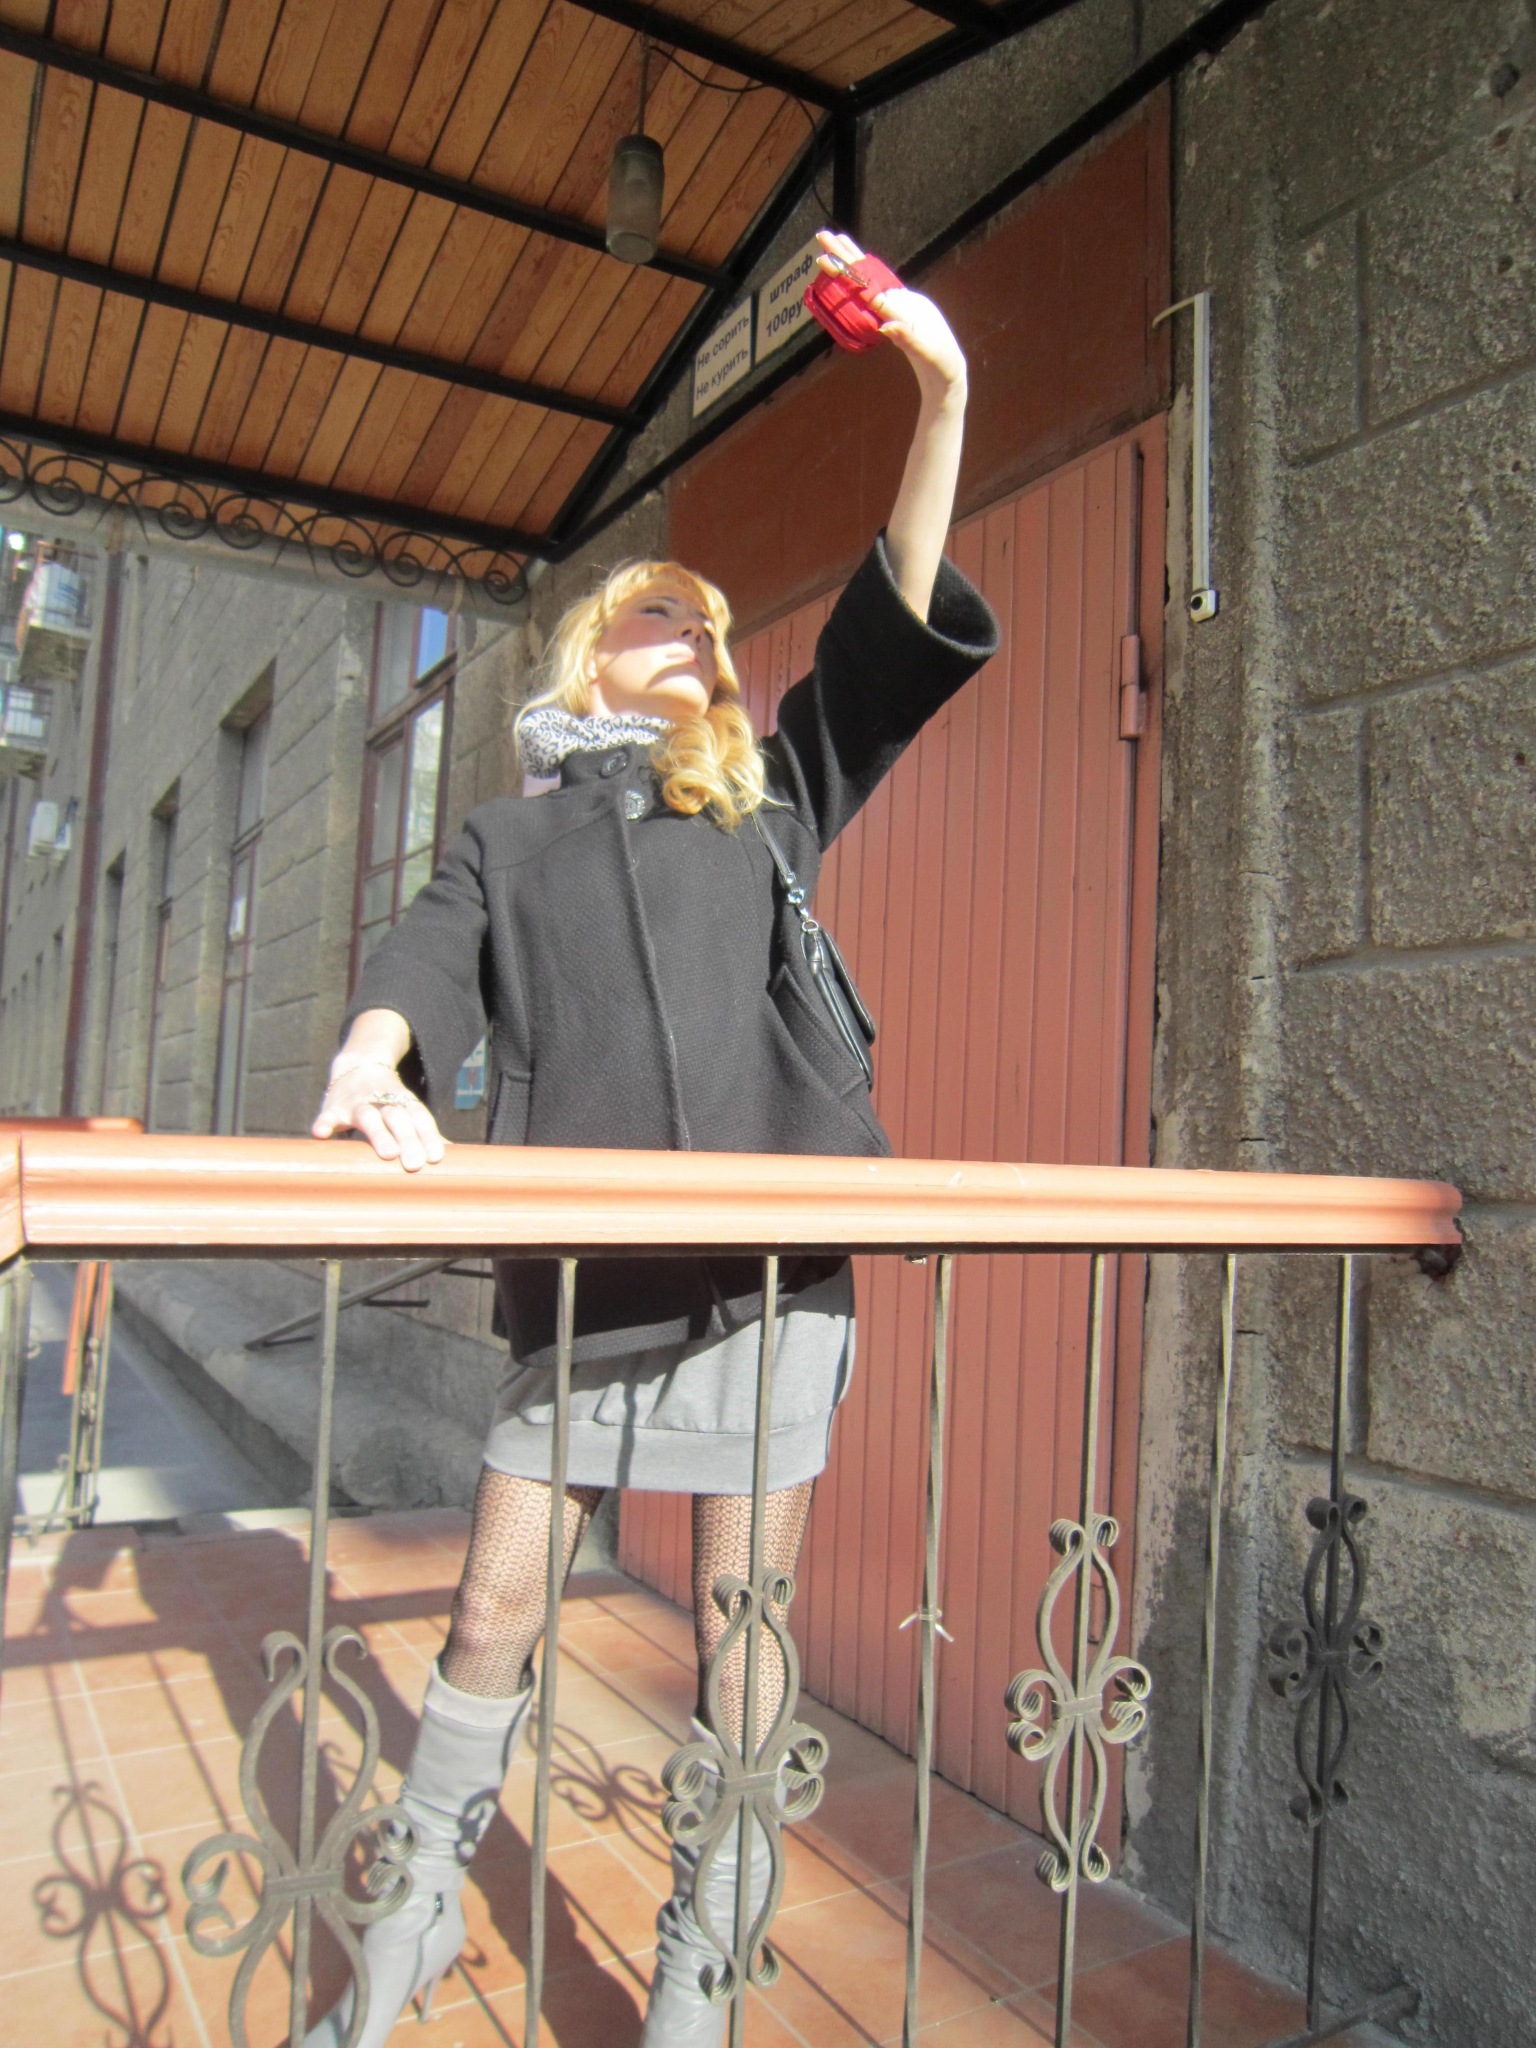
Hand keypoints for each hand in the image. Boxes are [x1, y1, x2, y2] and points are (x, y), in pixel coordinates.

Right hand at [311, 1058, 445, 1171]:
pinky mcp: (333, 1108)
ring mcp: (357, 1104)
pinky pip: (328, 1115)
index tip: (436, 1158)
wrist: (357, 1067)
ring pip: (368, 1116)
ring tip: (388, 1154)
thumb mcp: (408, 1111)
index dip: (428, 1136)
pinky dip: (324, 1123)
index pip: (420, 1118)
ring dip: (378, 1133)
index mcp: (405, 1103)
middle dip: (407, 1139)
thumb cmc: (389, 1101)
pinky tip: (321, 1134)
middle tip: (415, 1165)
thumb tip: (460, 1157)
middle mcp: (383, 1101)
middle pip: (398, 1118)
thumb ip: (426, 1134)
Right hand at [815, 230, 966, 407]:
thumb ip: (908, 340)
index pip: (871, 289)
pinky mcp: (900, 311)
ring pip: (873, 279)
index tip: (829, 260)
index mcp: (906, 308)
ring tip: (834, 243)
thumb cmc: (939, 364)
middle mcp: (903, 300)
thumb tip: (887, 326)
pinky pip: (876, 291)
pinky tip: (854, 271)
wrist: (951, 370)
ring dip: (852, 261)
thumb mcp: (926, 354)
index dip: (849, 275)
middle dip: (846, 256)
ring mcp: (902, 304)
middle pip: (870, 275)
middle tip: (823, 236)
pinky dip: (862, 278)